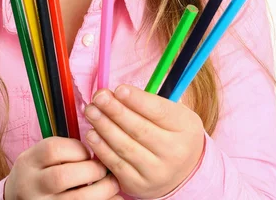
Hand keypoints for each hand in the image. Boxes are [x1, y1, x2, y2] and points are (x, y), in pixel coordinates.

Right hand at [4, 135, 121, 199]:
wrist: (21, 198)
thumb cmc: (40, 172)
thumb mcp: (42, 156)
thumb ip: (64, 151)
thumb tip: (101, 145)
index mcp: (29, 162)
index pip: (53, 150)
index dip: (78, 149)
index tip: (89, 152)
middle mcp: (31, 185)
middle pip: (61, 177)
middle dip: (91, 171)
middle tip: (104, 169)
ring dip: (101, 191)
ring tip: (113, 184)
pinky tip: (114, 199)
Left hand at [84, 84, 204, 198]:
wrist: (183, 172)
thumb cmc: (172, 132)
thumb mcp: (172, 113)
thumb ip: (148, 102)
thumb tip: (116, 93)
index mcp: (184, 128)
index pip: (158, 112)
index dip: (137, 100)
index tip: (119, 89)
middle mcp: (174, 153)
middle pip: (140, 130)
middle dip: (116, 111)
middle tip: (99, 97)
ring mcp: (156, 173)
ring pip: (126, 148)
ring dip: (104, 128)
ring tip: (91, 111)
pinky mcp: (139, 186)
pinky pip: (117, 166)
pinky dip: (102, 149)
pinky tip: (92, 134)